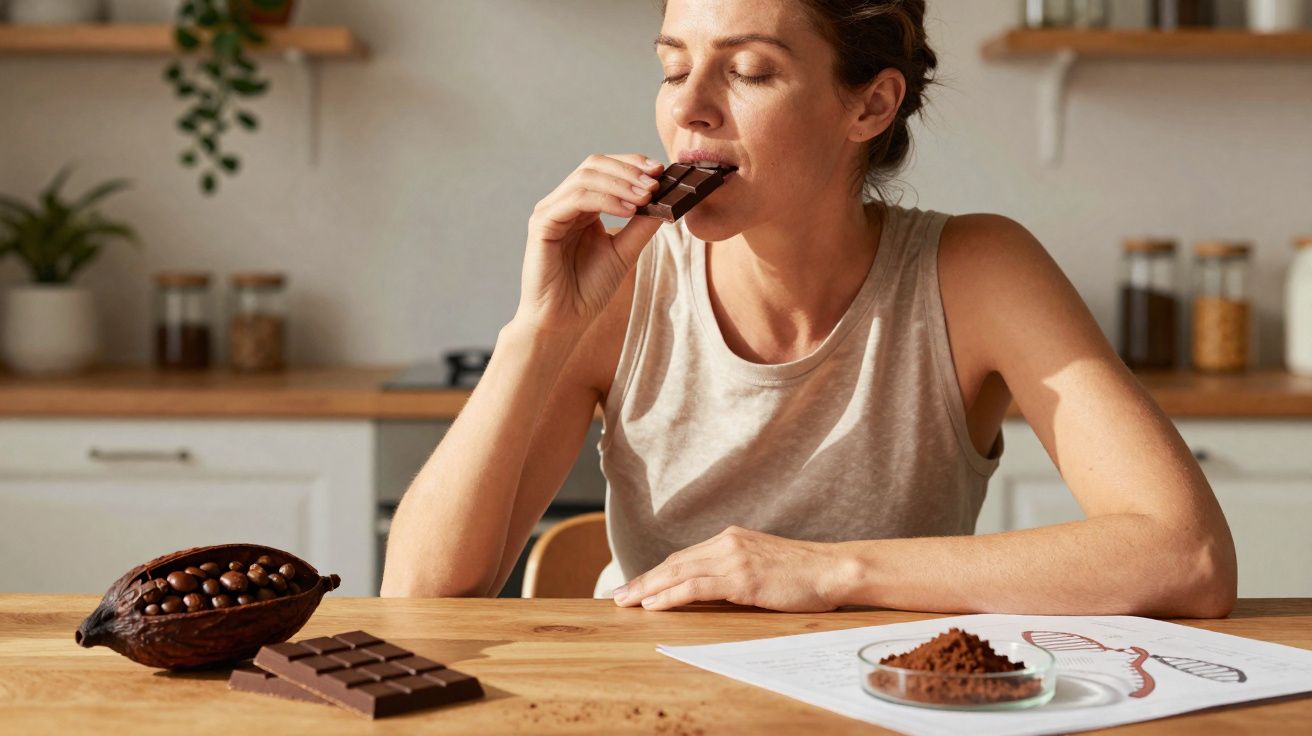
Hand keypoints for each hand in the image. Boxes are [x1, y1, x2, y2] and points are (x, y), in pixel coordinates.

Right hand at [515, 154, 665, 335]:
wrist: (565, 320)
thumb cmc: (589, 289)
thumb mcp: (624, 252)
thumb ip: (642, 225)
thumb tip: (667, 199)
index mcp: (581, 205)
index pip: (605, 168)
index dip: (633, 164)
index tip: (661, 171)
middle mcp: (563, 202)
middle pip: (594, 164)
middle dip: (629, 169)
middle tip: (655, 182)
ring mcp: (551, 211)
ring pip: (585, 177)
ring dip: (621, 183)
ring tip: (646, 196)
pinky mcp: (542, 224)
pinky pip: (576, 199)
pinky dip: (606, 200)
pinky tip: (628, 210)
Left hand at [611, 526, 848, 612]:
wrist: (833, 569)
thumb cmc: (803, 573)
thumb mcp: (762, 565)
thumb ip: (735, 570)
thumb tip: (711, 589)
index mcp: (731, 538)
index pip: (684, 557)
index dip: (656, 572)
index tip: (636, 585)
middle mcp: (727, 542)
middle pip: (674, 562)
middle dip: (643, 580)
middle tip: (618, 596)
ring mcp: (734, 558)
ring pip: (678, 572)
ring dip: (648, 589)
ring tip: (625, 602)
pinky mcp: (742, 577)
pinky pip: (696, 586)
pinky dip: (670, 595)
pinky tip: (654, 604)